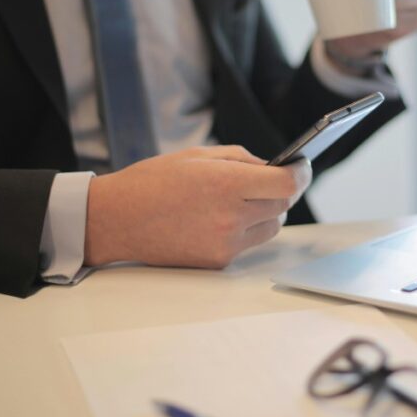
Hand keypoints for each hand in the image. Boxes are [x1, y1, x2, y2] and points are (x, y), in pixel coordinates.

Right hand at [83, 146, 311, 268]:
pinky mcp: (218, 262)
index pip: (287, 183)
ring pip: (271, 226)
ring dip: (266, 211)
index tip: (302, 166)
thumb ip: (240, 159)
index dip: (301, 174)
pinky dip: (245, 229)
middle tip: (272, 178)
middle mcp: (231, 216)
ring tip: (242, 199)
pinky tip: (220, 217)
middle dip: (282, 190)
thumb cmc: (153, 181)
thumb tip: (272, 166)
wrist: (115, 220)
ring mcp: (226, 243)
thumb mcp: (197, 155)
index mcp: (226, 184)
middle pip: (283, 204)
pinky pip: (248, 243)